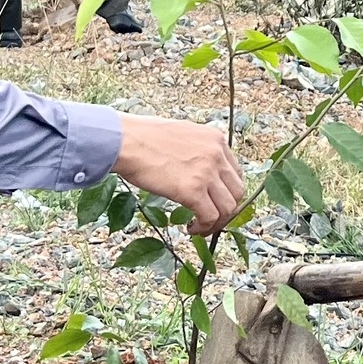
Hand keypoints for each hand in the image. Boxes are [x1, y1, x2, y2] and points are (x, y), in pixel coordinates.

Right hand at [113, 115, 244, 232]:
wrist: (125, 141)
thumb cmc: (143, 137)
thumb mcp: (182, 135)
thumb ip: (197, 150)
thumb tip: (198, 170)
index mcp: (215, 139)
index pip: (235, 172)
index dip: (227, 191)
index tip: (215, 201)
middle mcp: (217, 154)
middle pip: (237, 191)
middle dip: (227, 209)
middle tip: (211, 219)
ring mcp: (207, 172)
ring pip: (228, 207)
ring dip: (216, 223)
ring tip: (200, 227)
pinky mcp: (193, 190)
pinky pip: (210, 217)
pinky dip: (204, 228)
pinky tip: (191, 228)